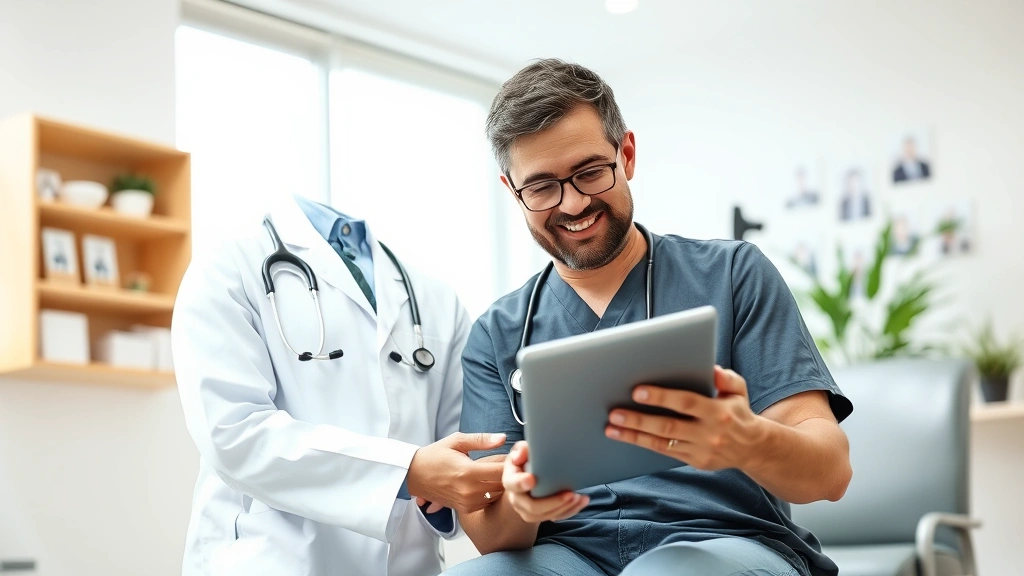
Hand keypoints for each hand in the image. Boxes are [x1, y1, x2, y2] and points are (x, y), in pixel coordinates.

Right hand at [407, 433, 506, 513]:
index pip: (502, 471)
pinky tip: (490, 481)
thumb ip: (482, 440)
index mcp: (469, 472)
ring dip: (503, 484)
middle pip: (504, 485)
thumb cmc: (435, 455)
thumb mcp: (457, 441)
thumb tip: (503, 438)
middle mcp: (470, 491)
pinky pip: (488, 502)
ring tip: (500, 471)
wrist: (414, 475)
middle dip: (511, 474)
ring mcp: (468, 502)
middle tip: (513, 462)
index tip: (516, 455)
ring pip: (498, 495)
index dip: (512, 463)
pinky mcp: (466, 509)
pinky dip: (492, 492)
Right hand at [502, 441, 589, 522]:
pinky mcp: (540, 516)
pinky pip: (555, 518)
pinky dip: (570, 511)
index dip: (521, 483)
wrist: (528, 475)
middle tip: (570, 493)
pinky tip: (582, 500)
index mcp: (510, 480)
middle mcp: (516, 499)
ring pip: (545, 516)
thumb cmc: (526, 459)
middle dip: (552, 502)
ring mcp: (527, 511)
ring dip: (564, 508)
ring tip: (578, 496)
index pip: (512, 484)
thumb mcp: (522, 450)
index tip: (532, 480)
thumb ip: (521, 450)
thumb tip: (519, 457)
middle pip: (532, 507)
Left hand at [604, 366, 767, 470]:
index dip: (661, 397)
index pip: (686, 402)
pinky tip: (625, 436)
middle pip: (668, 426)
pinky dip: (643, 444)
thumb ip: (726, 378)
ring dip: (634, 435)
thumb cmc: (737, 411)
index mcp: (718, 411)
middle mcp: (708, 433)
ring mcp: (700, 450)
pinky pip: (664, 452)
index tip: (637, 391)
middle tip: (614, 412)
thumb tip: (710, 369)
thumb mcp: (738, 390)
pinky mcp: (694, 461)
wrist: (752, 447)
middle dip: (639, 420)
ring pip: (662, 443)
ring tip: (611, 427)